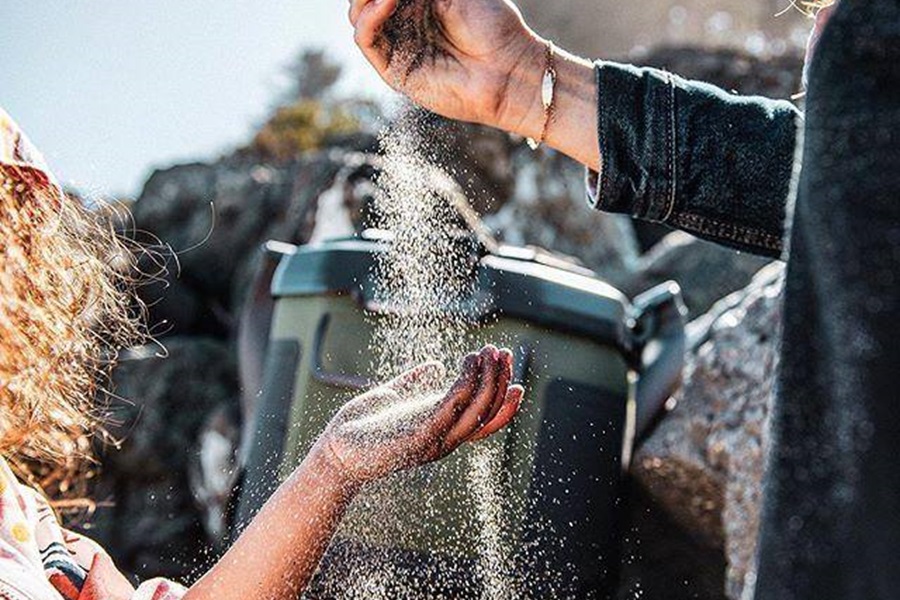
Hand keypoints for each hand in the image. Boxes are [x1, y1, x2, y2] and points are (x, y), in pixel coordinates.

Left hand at [318, 345, 522, 486]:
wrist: (335, 452)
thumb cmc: (361, 429)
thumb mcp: (394, 400)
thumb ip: (414, 384)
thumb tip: (434, 366)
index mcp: (442, 432)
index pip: (485, 422)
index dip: (505, 402)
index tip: (516, 379)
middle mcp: (444, 440)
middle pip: (487, 412)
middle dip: (500, 381)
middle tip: (503, 352)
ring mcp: (434, 439)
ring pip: (476, 408)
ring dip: (488, 377)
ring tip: (488, 351)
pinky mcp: (420, 433)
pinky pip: (452, 406)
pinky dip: (465, 382)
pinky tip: (467, 361)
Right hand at [350, 0, 543, 129]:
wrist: (509, 70)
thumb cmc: (493, 27)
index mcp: (421, 2)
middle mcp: (406, 24)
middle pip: (368, 0)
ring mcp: (399, 48)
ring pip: (360, 17)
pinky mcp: (395, 72)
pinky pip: (367, 41)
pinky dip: (370, 18)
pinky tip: (385, 1)